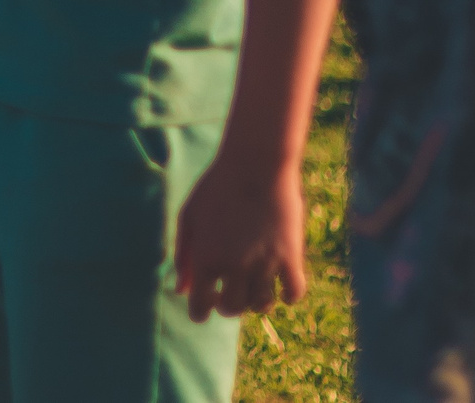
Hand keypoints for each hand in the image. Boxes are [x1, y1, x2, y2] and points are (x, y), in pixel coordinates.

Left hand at [173, 150, 304, 319]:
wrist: (255, 164)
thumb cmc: (217, 187)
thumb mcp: (190, 216)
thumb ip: (183, 254)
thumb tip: (181, 290)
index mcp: (206, 257)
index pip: (200, 306)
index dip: (200, 311)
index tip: (204, 305)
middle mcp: (234, 266)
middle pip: (232, 308)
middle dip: (227, 305)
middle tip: (229, 292)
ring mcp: (264, 263)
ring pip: (261, 305)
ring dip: (255, 302)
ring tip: (251, 286)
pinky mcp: (291, 256)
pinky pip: (294, 293)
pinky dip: (288, 296)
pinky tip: (281, 284)